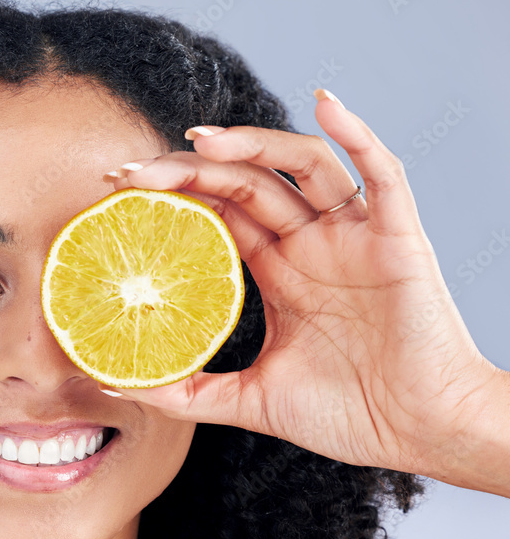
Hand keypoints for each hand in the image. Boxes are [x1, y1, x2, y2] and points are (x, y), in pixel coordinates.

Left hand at [100, 89, 508, 492]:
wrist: (421, 434)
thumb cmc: (348, 415)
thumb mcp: (251, 400)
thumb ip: (188, 393)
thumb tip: (118, 386)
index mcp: (278, 270)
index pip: (217, 212)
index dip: (171, 194)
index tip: (118, 189)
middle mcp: (311, 244)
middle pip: (244, 182)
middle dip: (187, 169)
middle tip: (131, 171)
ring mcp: (353, 237)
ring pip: (301, 165)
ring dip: (252, 143)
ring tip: (199, 139)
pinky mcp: (397, 239)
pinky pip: (383, 174)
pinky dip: (357, 134)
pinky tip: (324, 103)